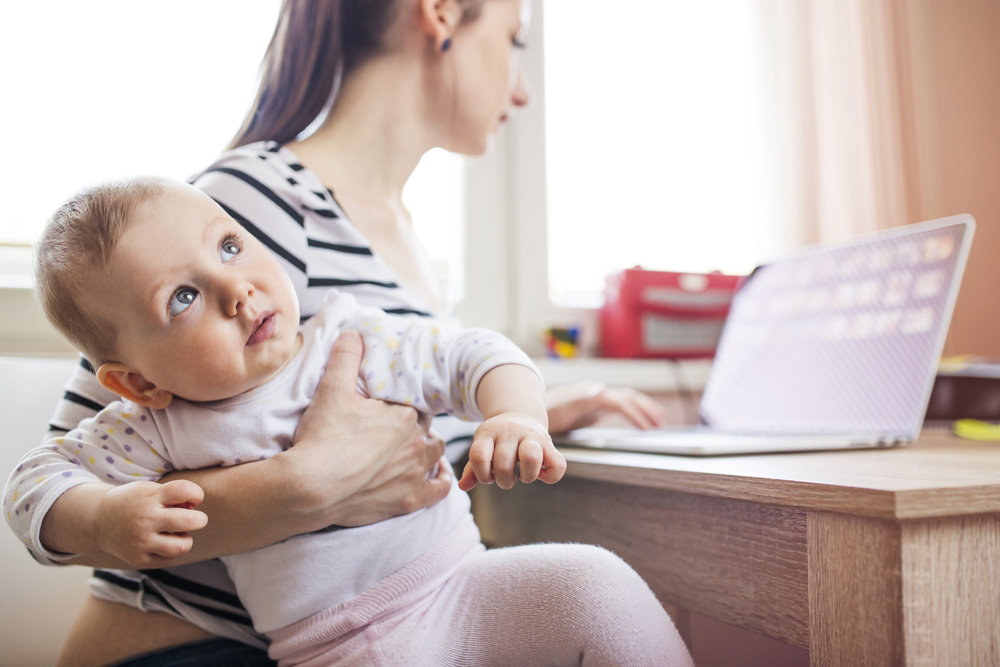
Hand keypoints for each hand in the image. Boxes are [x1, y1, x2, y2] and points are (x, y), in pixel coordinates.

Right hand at [94, 479, 206, 567]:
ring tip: (178, 534)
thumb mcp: (149, 490)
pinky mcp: (138, 559)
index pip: (185, 491)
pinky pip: (168, 559)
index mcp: (150, 497)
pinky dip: (170, 551)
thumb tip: (195, 509)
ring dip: (186, 540)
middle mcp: (145, 519)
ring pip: (181, 546)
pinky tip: (162, 542)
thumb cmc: (134, 502)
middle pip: (190, 521)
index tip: (194, 499)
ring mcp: (141, 541)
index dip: (197, 494)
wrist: (99, 522)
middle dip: (200, 520)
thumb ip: (174, 496)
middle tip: (195, 519)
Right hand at [291, 330, 450, 525]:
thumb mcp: (331, 390)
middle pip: (425, 427)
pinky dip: (440, 480)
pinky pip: (440, 489)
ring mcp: (416, 473)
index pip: (414, 403)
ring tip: (412, 447)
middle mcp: (417, 441)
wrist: (312, 487)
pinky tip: (434, 474)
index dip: (403, 405)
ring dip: (428, 448)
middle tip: (392, 429)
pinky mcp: (410, 500)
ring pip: (436, 453)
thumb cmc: (322, 438)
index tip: (389, 409)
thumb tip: (353, 334)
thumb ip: (345, 358)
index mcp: (404, 414)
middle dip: (413, 426)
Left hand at [458, 413, 566, 490]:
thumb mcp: (483, 447)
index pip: (479, 456)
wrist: (521, 415)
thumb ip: (473, 467)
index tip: (489, 476)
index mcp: (489, 432)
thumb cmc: (498, 440)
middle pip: (504, 464)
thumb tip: (463, 486)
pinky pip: (557, 465)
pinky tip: (540, 474)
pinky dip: (549, 477)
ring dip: (526, 476)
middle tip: (507, 477)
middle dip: (504, 480)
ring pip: (531, 458)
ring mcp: (531, 436)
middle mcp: (510, 431)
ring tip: (523, 475)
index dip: (482, 475)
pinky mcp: (549, 444)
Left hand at [546, 382, 666, 432]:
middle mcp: (598, 393)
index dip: (635, 414)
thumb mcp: (561, 407)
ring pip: (629, 399)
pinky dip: (635, 412)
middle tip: (660, 425)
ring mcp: (599, 399)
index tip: (646, 429)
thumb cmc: (548, 411)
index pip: (621, 401)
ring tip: (660, 422)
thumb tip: (602, 388)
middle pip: (629, 397)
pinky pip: (622, 407)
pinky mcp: (598, 407)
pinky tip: (644, 421)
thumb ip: (580, 398)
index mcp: (592, 394)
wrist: (537, 412)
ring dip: (645, 408)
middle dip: (646, 409)